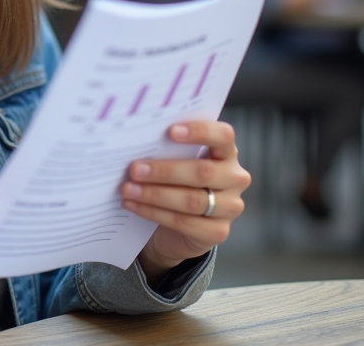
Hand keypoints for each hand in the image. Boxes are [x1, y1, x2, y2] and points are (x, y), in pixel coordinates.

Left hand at [120, 121, 249, 283]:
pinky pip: (184, 222)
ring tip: (128, 189)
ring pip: (192, 200)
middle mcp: (235, 178)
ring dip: (155, 194)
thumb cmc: (177, 180)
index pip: (223, 136)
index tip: (170, 131)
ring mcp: (230, 206)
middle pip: (203, 172)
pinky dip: (154, 213)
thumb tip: (137, 140)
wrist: (179, 223)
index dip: (200, 132)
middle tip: (135, 170)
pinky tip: (134, 205)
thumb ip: (169, 149)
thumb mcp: (177, 160)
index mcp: (226, 152)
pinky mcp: (218, 232)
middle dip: (164, 171)